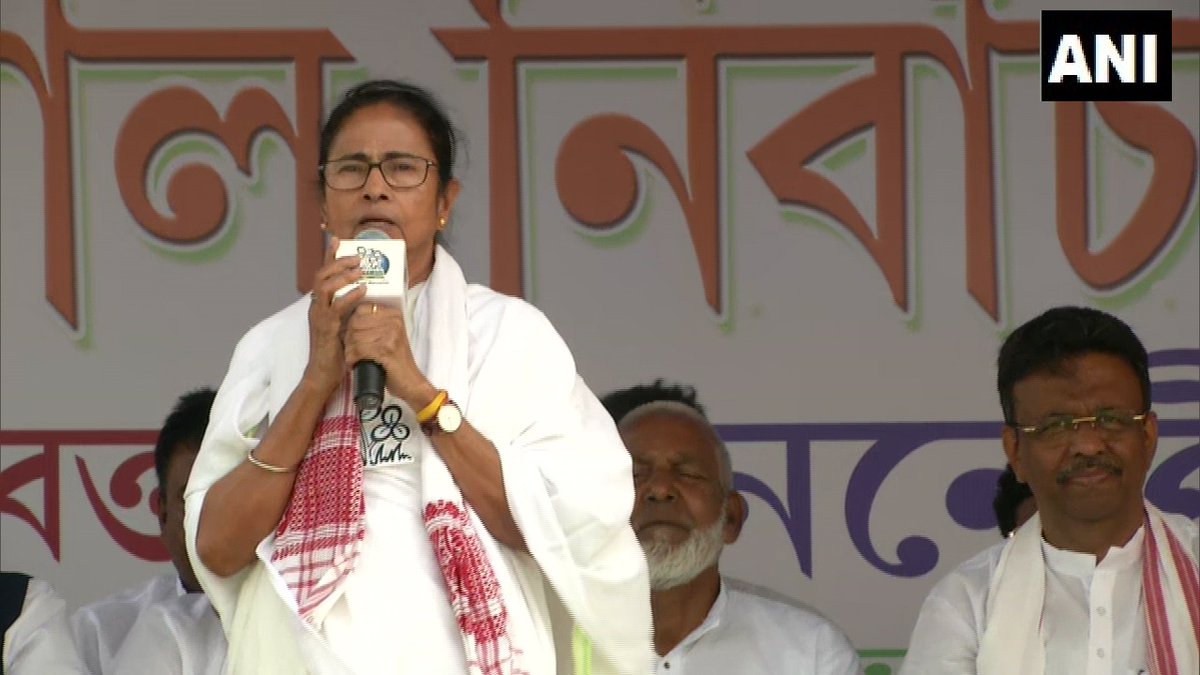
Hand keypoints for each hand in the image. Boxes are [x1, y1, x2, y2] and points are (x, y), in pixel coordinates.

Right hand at [305, 234, 365, 393]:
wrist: (323, 374)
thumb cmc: (337, 350)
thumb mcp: (343, 323)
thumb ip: (349, 308)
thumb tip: (366, 292)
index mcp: (320, 304)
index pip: (322, 274)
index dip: (329, 256)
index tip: (338, 240)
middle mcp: (316, 307)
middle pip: (321, 275)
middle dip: (338, 261)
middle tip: (357, 257)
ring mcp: (319, 317)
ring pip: (325, 287)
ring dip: (343, 275)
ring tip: (360, 270)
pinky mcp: (326, 328)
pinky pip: (337, 307)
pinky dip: (350, 296)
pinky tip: (363, 291)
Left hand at [343, 302, 435, 408]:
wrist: (410, 382)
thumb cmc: (396, 361)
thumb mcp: (389, 336)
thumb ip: (374, 324)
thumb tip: (347, 317)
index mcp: (394, 315)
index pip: (361, 309)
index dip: (352, 323)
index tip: (354, 337)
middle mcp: (394, 322)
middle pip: (355, 322)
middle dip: (348, 338)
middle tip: (352, 350)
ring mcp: (391, 335)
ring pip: (355, 336)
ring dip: (349, 350)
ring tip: (354, 358)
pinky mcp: (386, 350)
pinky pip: (359, 349)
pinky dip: (352, 359)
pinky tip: (355, 364)